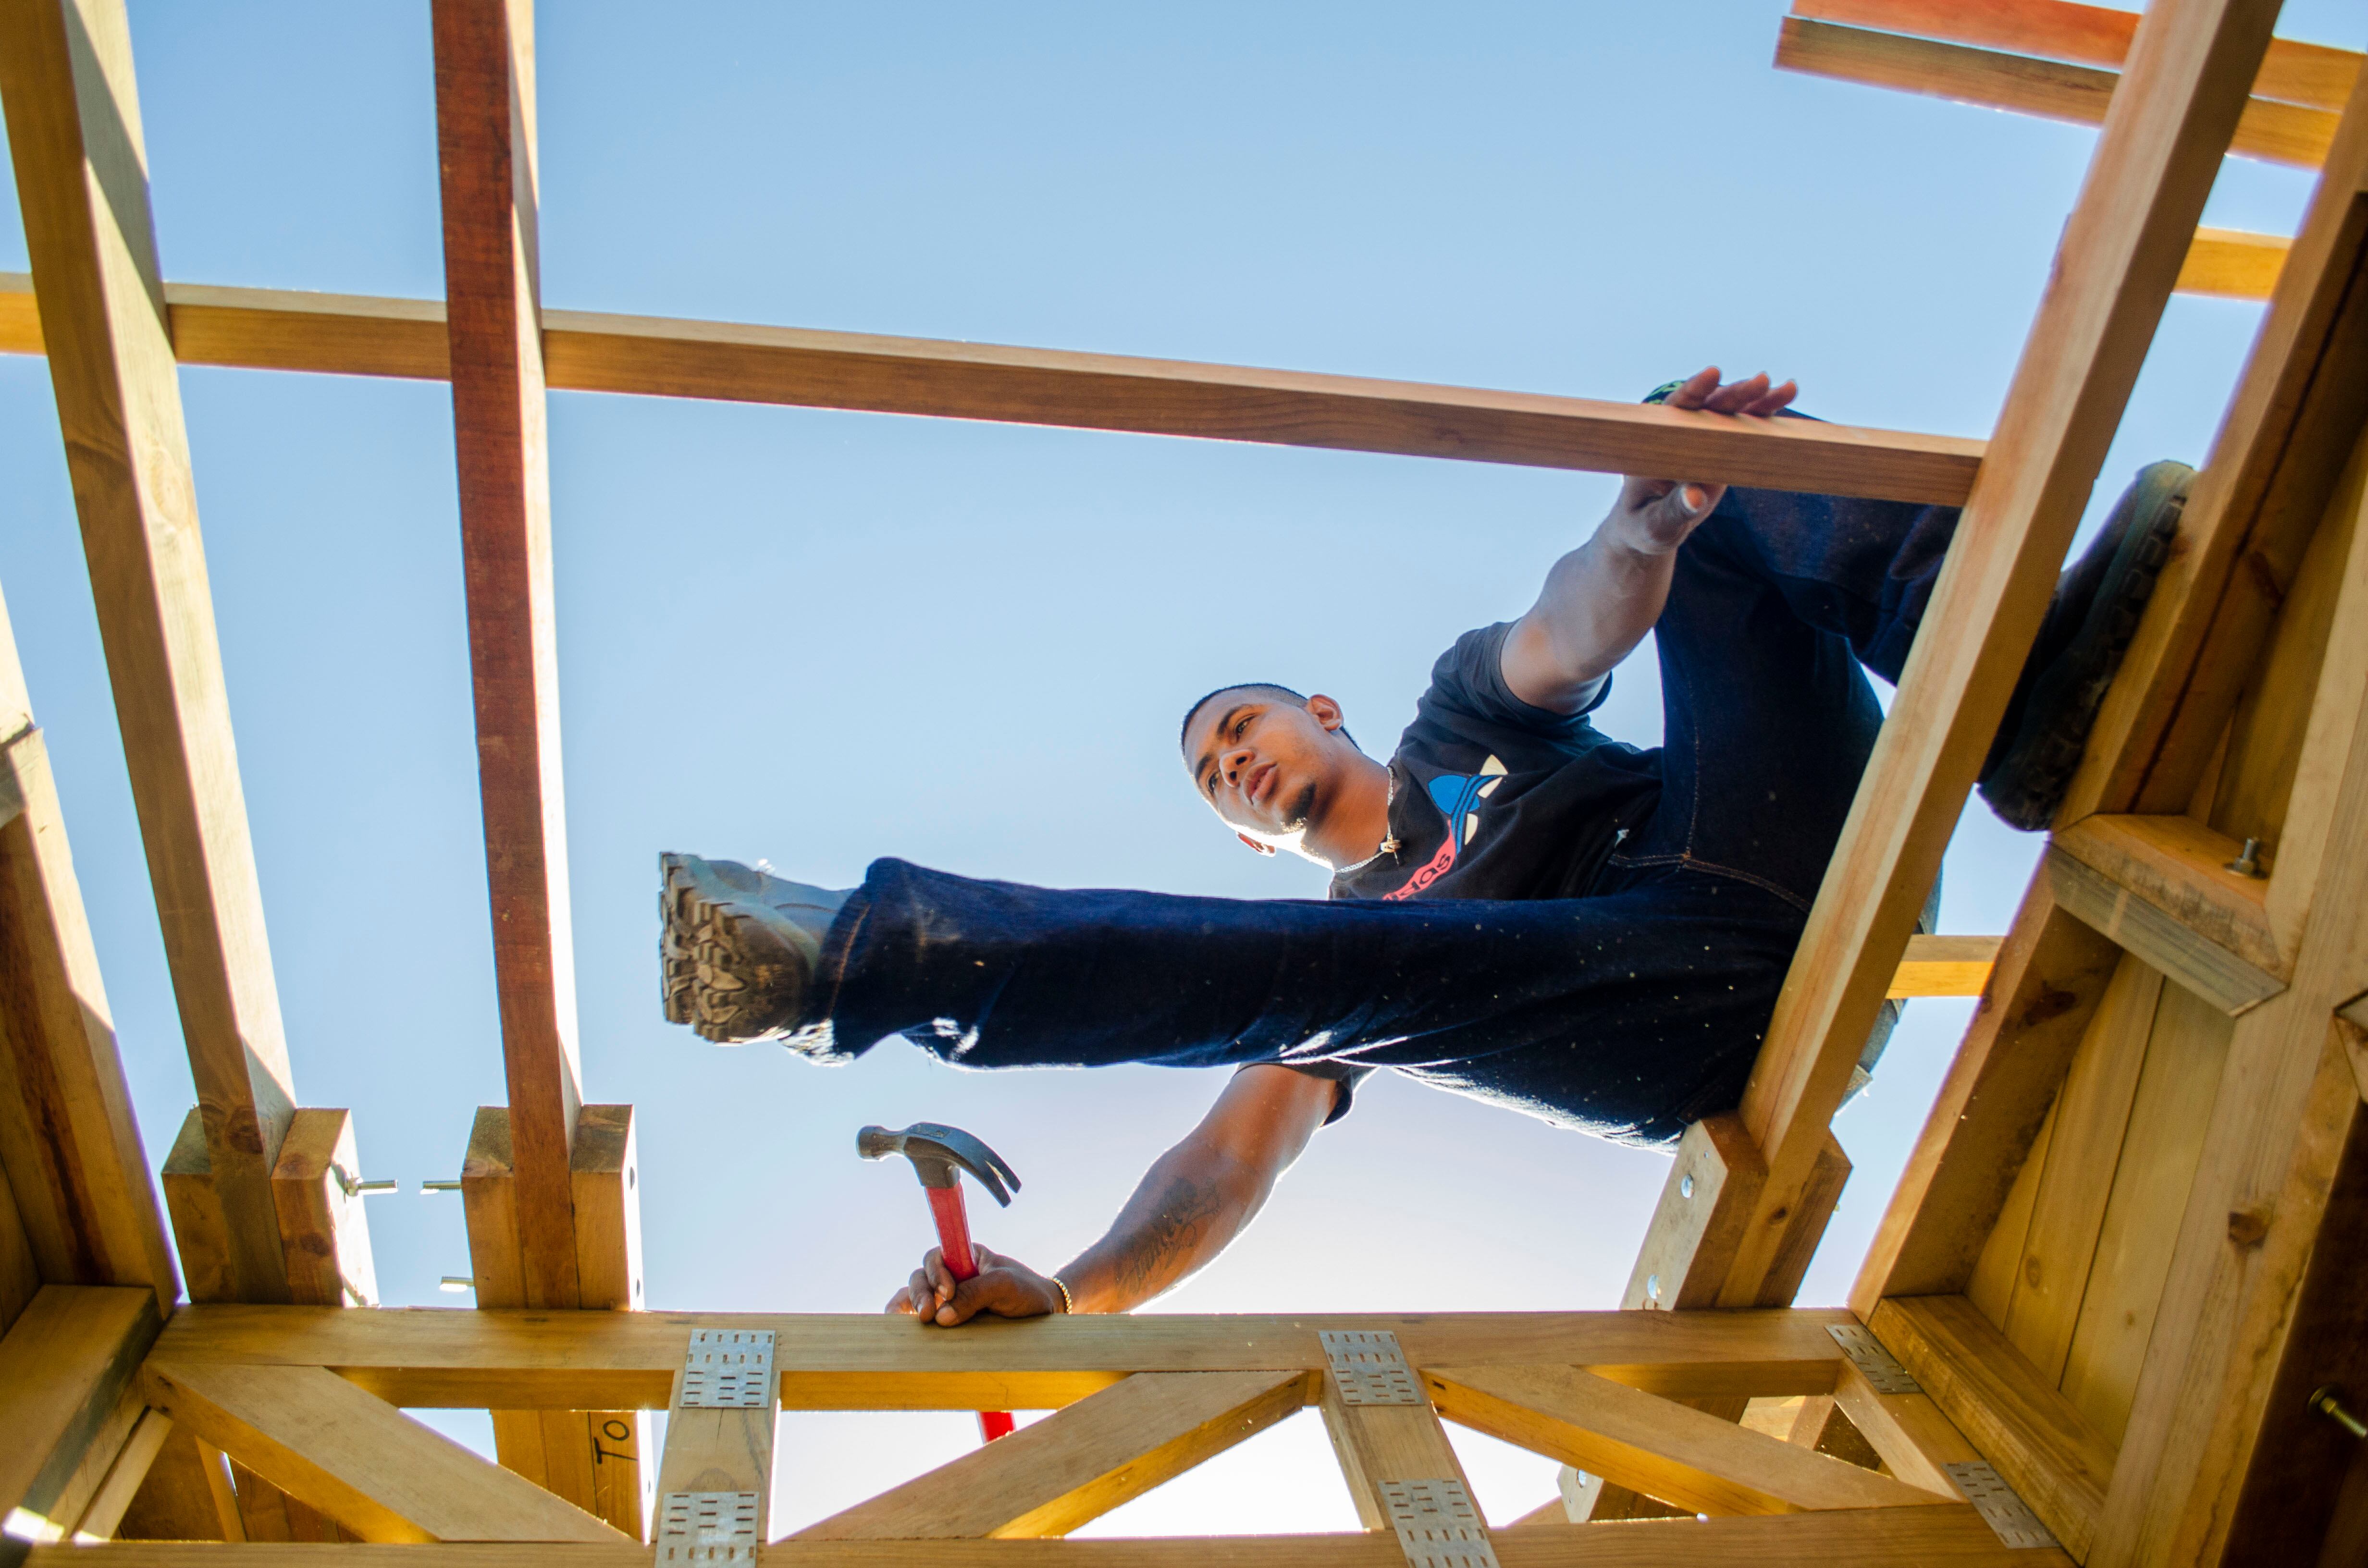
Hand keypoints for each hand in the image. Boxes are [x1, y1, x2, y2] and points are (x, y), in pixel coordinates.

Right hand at [885, 1243, 1066, 1325]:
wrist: (1044, 1312)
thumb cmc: (1027, 1292)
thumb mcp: (1005, 1286)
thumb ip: (976, 1294)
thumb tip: (941, 1317)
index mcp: (964, 1256)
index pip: (936, 1257)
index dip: (935, 1272)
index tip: (948, 1292)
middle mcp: (952, 1275)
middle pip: (922, 1277)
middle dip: (921, 1294)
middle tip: (930, 1315)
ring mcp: (949, 1298)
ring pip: (917, 1296)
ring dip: (912, 1308)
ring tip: (918, 1325)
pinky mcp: (949, 1319)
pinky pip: (921, 1315)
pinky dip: (908, 1319)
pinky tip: (900, 1328)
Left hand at [1614, 366, 1799, 554]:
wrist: (1652, 529)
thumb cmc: (1645, 528)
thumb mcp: (1654, 526)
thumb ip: (1673, 512)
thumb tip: (1696, 497)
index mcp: (1656, 446)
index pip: (1673, 411)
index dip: (1693, 391)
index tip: (1712, 374)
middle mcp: (1680, 435)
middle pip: (1709, 407)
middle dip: (1735, 394)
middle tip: (1762, 381)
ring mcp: (1703, 439)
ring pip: (1732, 413)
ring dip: (1758, 400)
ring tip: (1788, 388)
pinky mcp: (1722, 448)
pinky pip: (1746, 427)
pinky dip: (1764, 415)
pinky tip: (1785, 397)